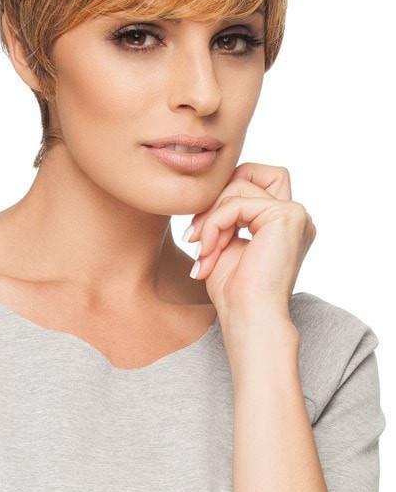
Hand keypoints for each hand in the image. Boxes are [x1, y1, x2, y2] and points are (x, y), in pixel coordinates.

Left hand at [184, 162, 316, 323]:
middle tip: (195, 235)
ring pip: (239, 185)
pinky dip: (215, 224)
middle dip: (215, 200)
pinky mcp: (286, 216)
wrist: (248, 318)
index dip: (223, 196)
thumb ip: (226, 210)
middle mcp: (295, 215)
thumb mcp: (226, 240)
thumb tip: (211, 183)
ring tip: (204, 250)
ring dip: (212, 218)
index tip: (201, 231)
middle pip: (247, 173)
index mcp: (283, 221)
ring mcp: (294, 214)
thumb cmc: (234, 290)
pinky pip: (237, 202)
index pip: (251, 179)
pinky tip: (209, 250)